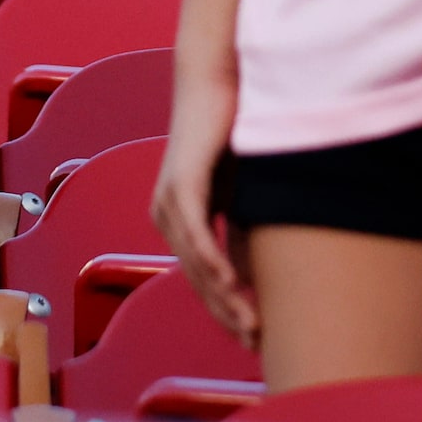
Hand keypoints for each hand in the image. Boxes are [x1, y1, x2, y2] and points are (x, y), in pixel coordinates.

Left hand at [152, 71, 256, 343]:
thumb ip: (242, 227)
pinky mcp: (182, 182)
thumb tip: (253, 273)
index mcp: (179, 218)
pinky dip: (214, 261)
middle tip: (254, 343)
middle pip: (196, 280)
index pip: (201, 278)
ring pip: (195, 263)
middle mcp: (166, 214)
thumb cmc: (235, 129)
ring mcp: (170, 199)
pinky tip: (234, 285)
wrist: (220, 77)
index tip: (251, 337)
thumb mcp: (242, 189)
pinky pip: (196, 233)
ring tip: (251, 324)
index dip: (225, 310)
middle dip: (227, 315)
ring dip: (224, 298)